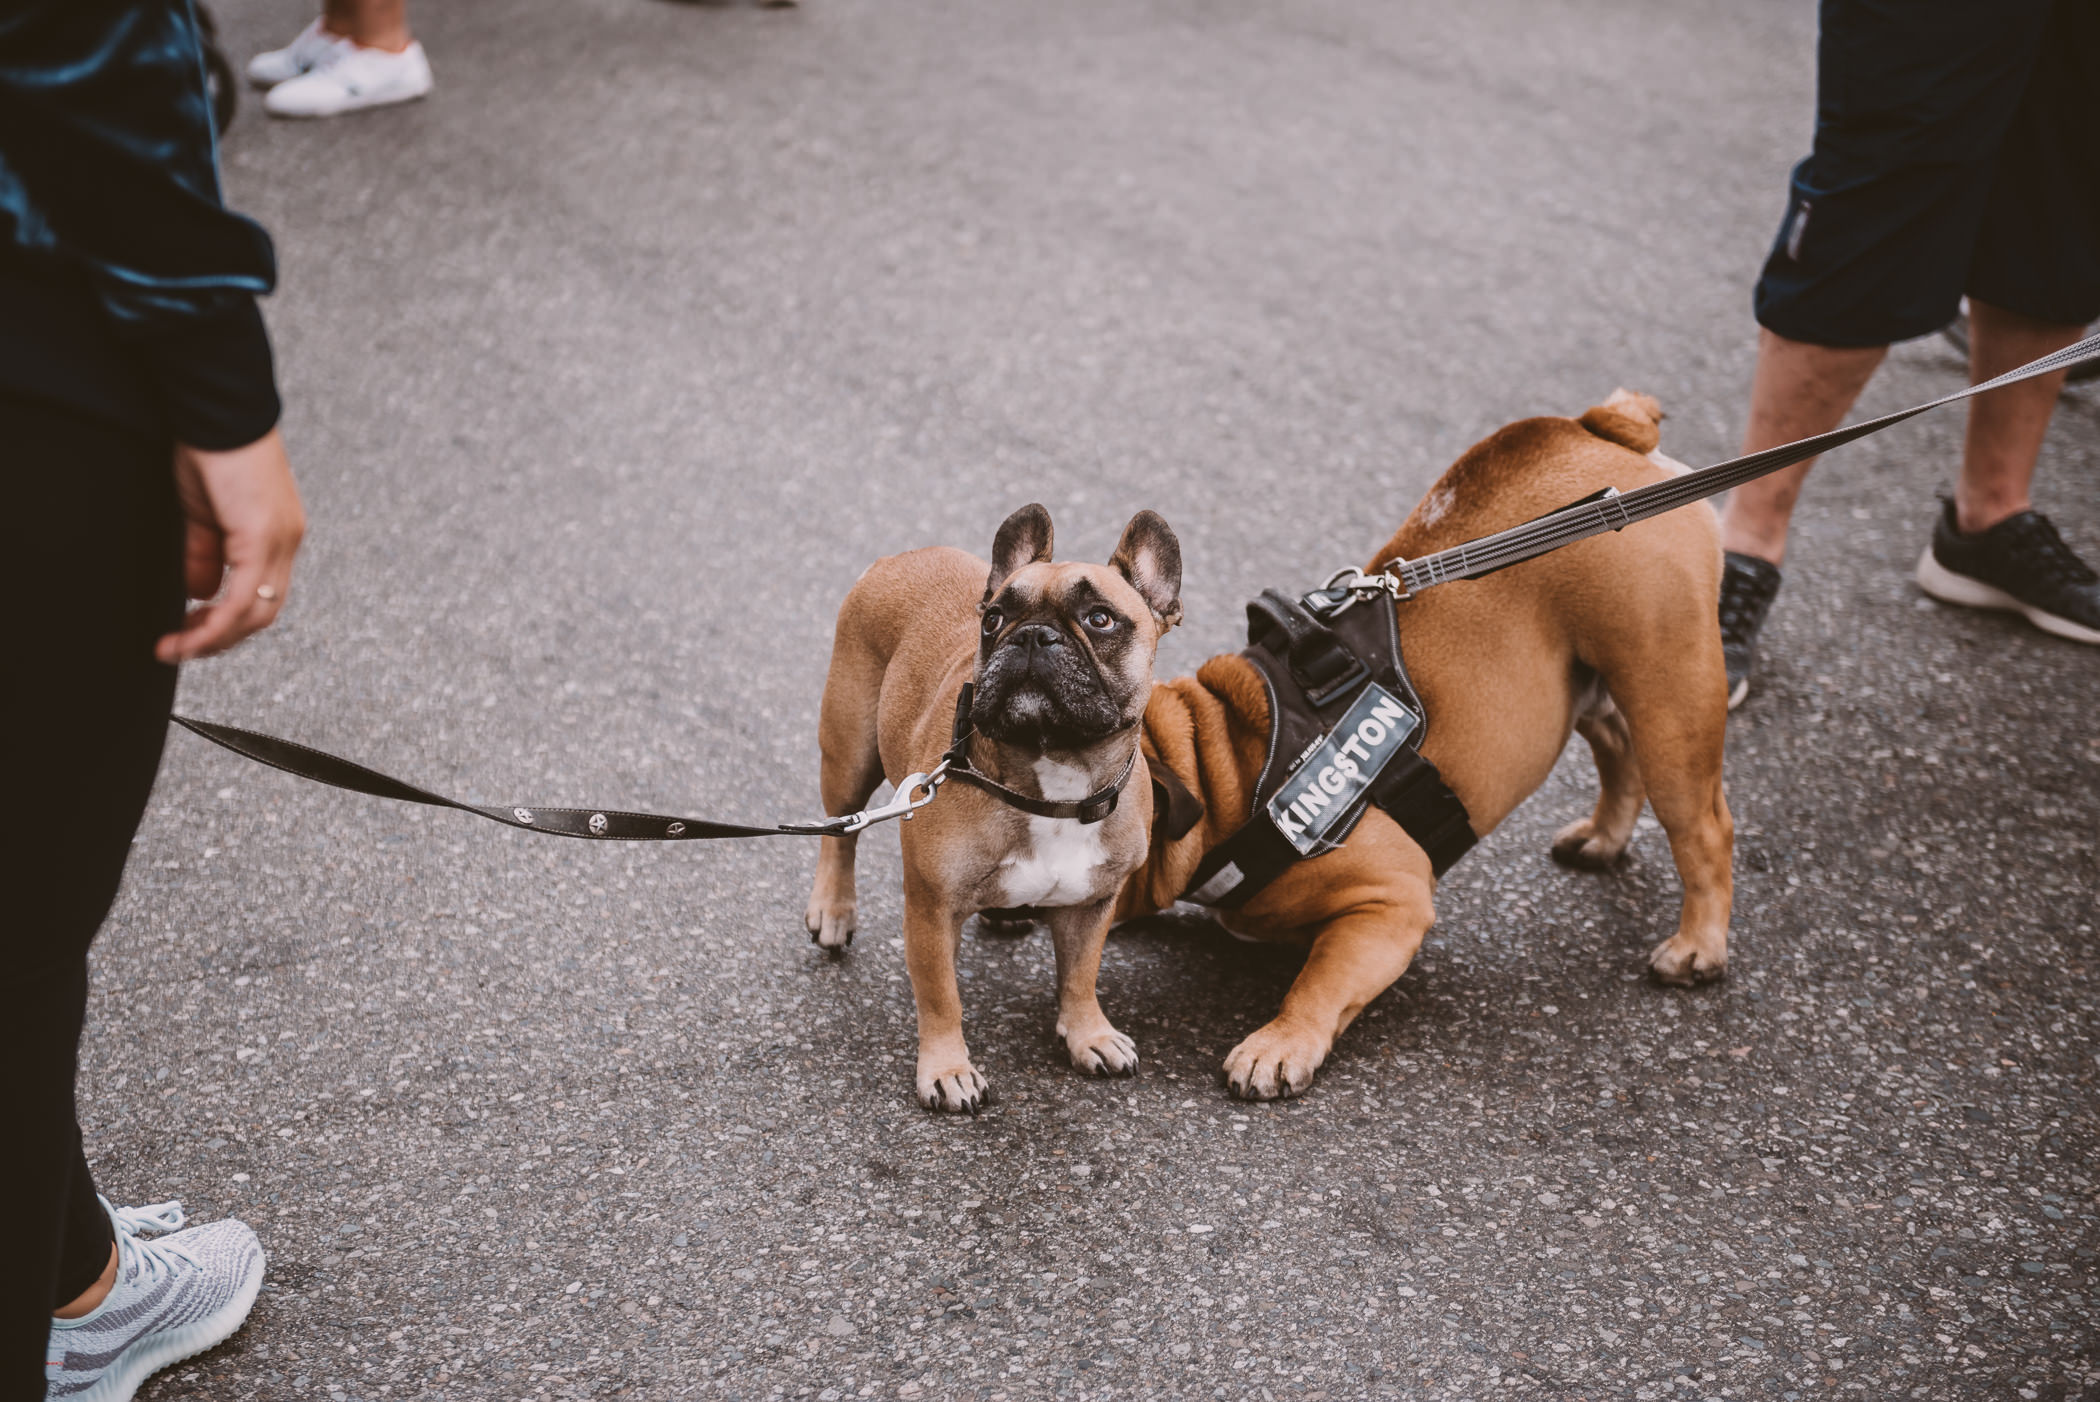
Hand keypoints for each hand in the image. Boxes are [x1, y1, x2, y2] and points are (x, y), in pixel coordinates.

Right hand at [157, 429, 305, 663]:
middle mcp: (287, 541)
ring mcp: (280, 538)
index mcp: (278, 535)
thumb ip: (205, 555)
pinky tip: (190, 632)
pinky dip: (217, 621)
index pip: (263, 595)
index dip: (229, 623)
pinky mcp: (263, 533)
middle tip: (182, 648)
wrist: (215, 409)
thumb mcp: (202, 514)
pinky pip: (245, 593)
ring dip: (215, 637)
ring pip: (257, 610)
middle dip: (221, 639)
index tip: (191, 633)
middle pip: (264, 611)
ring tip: (178, 648)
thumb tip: (200, 595)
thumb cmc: (208, 451)